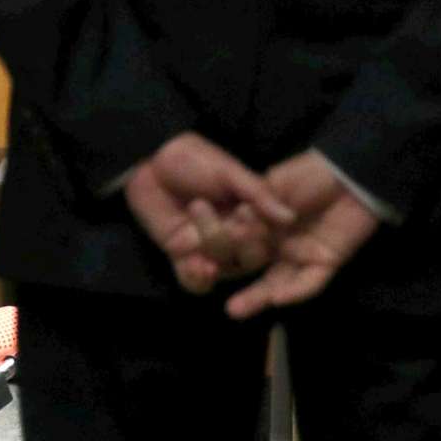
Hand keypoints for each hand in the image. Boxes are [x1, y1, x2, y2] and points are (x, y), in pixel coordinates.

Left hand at [122, 133, 296, 296]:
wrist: (151, 159)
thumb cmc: (193, 158)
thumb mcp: (229, 171)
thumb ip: (258, 194)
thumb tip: (290, 218)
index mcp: (250, 216)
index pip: (265, 237)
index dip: (258, 233)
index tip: (244, 212)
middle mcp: (233, 236)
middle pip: (246, 259)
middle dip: (233, 242)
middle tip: (221, 219)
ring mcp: (207, 249)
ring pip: (221, 269)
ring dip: (213, 258)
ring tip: (197, 241)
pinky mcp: (182, 256)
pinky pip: (194, 282)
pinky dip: (196, 279)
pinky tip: (193, 265)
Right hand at [222, 150, 384, 320]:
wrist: (349, 172)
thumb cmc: (309, 174)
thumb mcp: (273, 185)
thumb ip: (253, 206)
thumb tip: (226, 223)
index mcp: (266, 227)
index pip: (240, 248)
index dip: (221, 257)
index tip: (197, 263)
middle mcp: (281, 247)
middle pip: (257, 273)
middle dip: (235, 286)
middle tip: (213, 296)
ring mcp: (303, 257)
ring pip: (280, 284)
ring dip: (259, 298)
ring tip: (234, 310)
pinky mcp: (327, 263)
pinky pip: (310, 282)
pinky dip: (295, 291)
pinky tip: (277, 297)